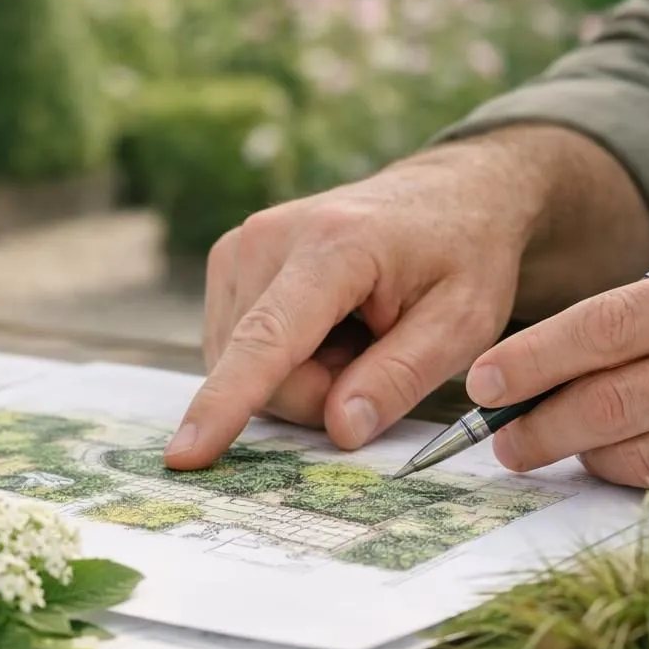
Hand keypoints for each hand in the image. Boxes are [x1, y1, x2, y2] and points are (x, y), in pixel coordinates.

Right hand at [164, 126, 648, 469]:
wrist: (445, 195)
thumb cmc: (462, 257)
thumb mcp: (463, 323)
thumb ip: (401, 377)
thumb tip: (340, 429)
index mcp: (333, 246)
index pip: (267, 338)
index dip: (227, 402)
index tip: (185, 453)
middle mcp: (267, 238)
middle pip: (261, 370)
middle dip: (320, 393)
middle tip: (379, 353)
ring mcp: (239, 247)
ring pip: (243, 366)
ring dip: (304, 375)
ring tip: (357, 332)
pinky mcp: (229, 262)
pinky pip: (239, 349)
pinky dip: (288, 358)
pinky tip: (329, 328)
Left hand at [466, 256, 648, 496]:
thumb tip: (564, 353)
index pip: (606, 325)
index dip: (534, 357)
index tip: (484, 379)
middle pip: (609, 400)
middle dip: (536, 425)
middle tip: (501, 440)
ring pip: (639, 457)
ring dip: (585, 461)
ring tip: (562, 453)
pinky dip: (647, 486)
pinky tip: (633, 471)